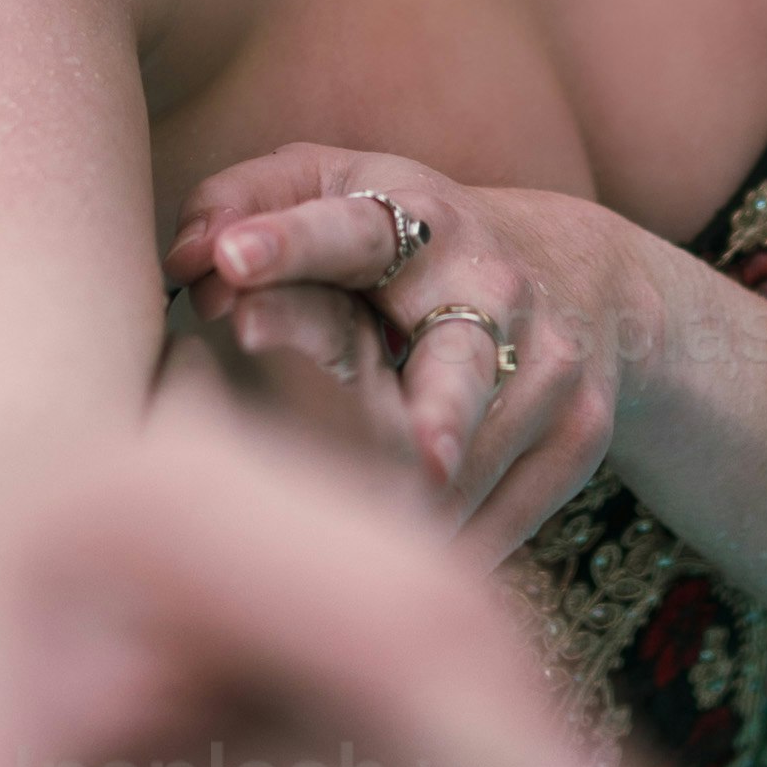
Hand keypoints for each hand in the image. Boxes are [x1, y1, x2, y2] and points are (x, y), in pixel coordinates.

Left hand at [162, 147, 663, 556]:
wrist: (580, 275)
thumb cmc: (406, 238)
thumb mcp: (333, 187)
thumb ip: (243, 201)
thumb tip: (185, 261)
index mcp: (420, 221)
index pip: (352, 231)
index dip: (290, 243)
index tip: (228, 262)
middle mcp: (495, 291)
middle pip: (462, 366)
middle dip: (440, 415)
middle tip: (418, 462)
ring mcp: (550, 369)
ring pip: (471, 474)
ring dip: (405, 526)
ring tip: (341, 566)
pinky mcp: (581, 435)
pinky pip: (505, 522)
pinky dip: (449, 556)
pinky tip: (398, 579)